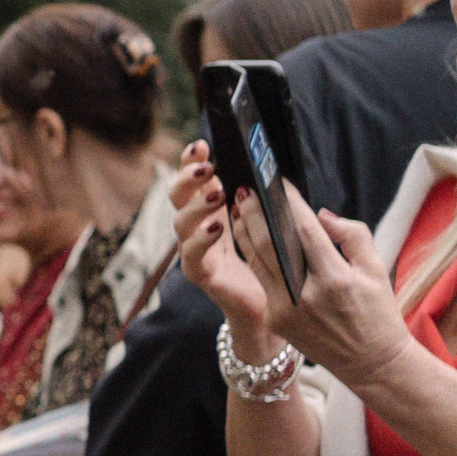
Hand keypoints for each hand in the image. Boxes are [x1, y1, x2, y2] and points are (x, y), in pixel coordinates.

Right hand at [173, 144, 275, 349]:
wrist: (277, 311)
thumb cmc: (278, 267)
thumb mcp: (274, 227)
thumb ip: (268, 205)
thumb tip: (275, 175)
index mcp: (215, 213)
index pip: (196, 182)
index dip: (192, 162)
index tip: (202, 144)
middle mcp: (200, 229)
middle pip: (178, 196)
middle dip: (188, 177)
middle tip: (208, 166)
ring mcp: (197, 252)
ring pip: (179, 223)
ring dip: (195, 205)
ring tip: (217, 194)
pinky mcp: (203, 276)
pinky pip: (191, 256)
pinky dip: (200, 239)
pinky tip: (216, 227)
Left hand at [240, 188, 408, 390]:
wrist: (372, 362)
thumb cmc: (378, 312)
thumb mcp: (377, 270)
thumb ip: (352, 235)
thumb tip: (320, 215)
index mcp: (335, 278)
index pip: (304, 230)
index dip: (289, 203)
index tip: (278, 182)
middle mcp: (305, 294)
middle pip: (269, 244)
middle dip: (253, 213)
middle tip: (244, 189)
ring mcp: (286, 309)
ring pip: (257, 261)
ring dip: (244, 232)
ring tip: (239, 208)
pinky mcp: (276, 319)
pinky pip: (261, 279)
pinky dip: (253, 256)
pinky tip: (247, 236)